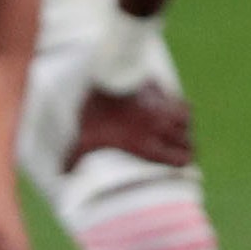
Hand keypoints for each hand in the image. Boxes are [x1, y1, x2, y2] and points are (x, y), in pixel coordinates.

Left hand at [63, 84, 193, 171]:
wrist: (107, 75)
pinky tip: (174, 111)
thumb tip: (62, 174)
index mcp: (147, 145)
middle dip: (186, 147)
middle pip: (188, 142)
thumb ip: (75, 157)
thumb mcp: (83, 137)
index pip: (181, 159)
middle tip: (181, 151)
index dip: (183, 162)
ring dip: (185, 129)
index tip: (182, 164)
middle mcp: (162, 129)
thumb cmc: (97, 111)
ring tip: (179, 133)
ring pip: (188, 123)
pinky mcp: (165, 92)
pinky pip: (183, 103)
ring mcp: (166, 109)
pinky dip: (182, 110)